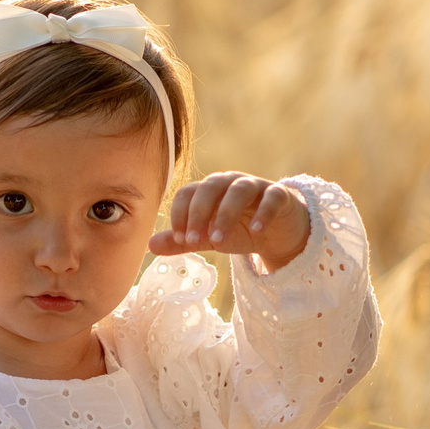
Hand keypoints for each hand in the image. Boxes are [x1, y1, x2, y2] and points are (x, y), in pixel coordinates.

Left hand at [147, 172, 310, 272]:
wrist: (276, 232)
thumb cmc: (239, 230)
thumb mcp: (209, 238)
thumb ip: (182, 241)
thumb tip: (150, 246)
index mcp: (208, 190)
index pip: (187, 193)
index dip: (180, 215)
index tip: (180, 240)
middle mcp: (229, 182)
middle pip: (210, 186)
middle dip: (198, 213)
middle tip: (193, 241)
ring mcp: (255, 186)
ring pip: (239, 190)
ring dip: (226, 214)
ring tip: (218, 241)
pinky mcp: (279, 195)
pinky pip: (271, 198)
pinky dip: (263, 212)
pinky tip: (255, 231)